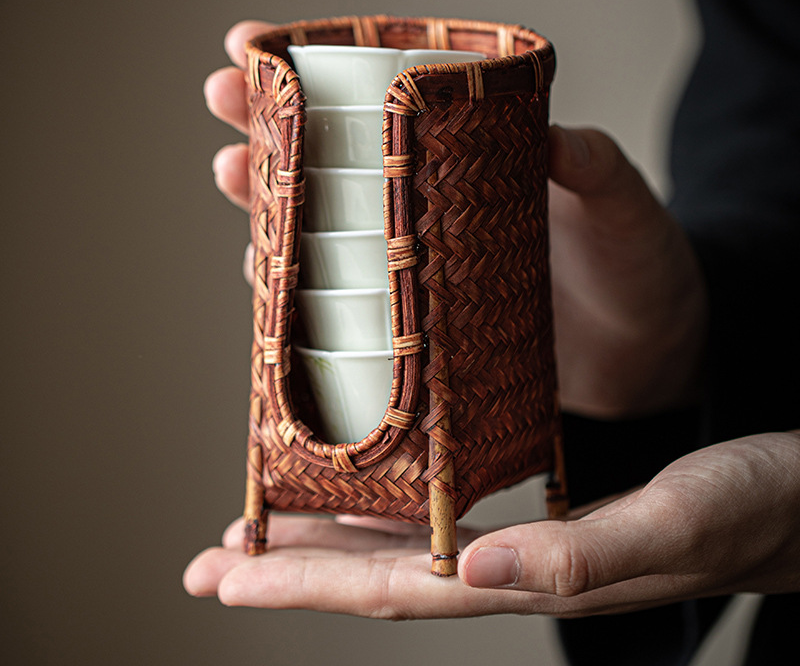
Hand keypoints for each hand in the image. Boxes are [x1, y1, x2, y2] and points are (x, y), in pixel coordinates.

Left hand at [184, 432, 799, 616]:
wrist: (792, 498)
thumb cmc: (752, 507)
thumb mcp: (678, 523)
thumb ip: (584, 557)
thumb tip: (477, 568)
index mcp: (533, 578)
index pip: (399, 594)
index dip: (310, 587)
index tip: (230, 577)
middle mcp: (513, 567)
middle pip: (381, 577)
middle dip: (291, 573)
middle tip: (212, 560)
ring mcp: (523, 542)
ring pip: (404, 548)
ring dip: (328, 540)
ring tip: (260, 532)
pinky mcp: (541, 508)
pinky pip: (443, 513)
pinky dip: (388, 508)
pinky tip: (361, 495)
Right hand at [207, 20, 706, 418]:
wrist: (652, 356)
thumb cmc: (640, 269)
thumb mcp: (623, 207)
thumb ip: (593, 166)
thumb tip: (547, 136)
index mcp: (472, 160)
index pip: (383, 102)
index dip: (314, 74)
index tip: (251, 49)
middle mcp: (432, 208)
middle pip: (333, 163)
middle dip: (268, 135)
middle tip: (220, 118)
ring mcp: (418, 269)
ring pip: (322, 232)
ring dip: (270, 211)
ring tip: (233, 187)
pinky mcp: (416, 331)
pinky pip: (342, 308)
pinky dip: (298, 294)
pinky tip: (265, 284)